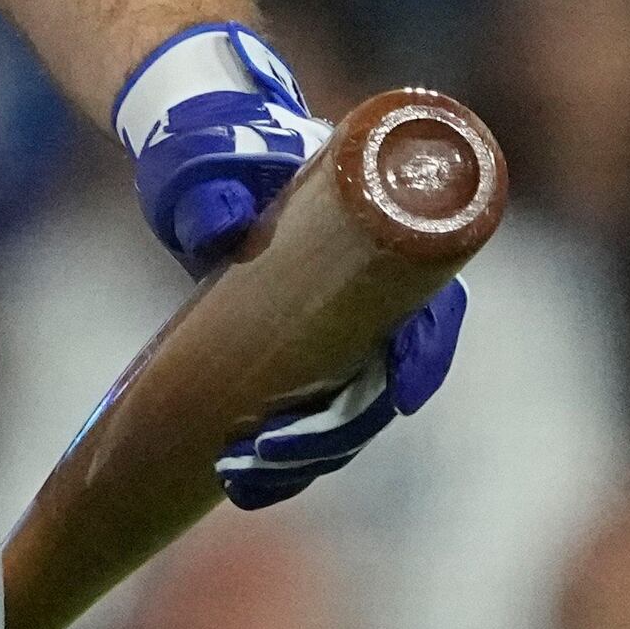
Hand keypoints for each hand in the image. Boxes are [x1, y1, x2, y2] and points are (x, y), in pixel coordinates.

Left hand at [109, 22, 469, 506]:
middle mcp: (372, 293)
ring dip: (304, 458)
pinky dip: (283, 458)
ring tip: (239, 477)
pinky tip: (241, 483)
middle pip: (381, 381)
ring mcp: (336, 329)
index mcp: (381, 234)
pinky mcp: (297, 354)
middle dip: (335, 430)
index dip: (423, 355)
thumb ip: (213, 184)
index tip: (402, 394)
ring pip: (346, 412)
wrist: (201, 150)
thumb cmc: (221, 145)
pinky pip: (308, 417)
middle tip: (266, 452)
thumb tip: (218, 227)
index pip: (428, 307)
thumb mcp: (213, 156)